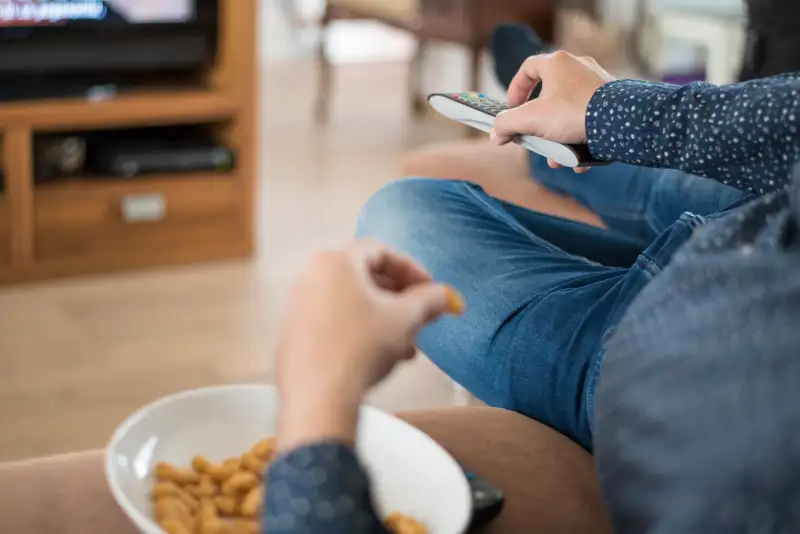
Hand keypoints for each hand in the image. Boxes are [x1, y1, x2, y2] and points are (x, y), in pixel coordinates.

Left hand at [275, 240, 463, 449]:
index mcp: (336, 262)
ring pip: (352, 303)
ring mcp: (299, 306)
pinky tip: (382, 357)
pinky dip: (362, 330)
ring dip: (385, 319)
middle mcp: (312, 276)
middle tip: (422, 315)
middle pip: (364, 277)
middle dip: (400, 297)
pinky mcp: (295, 334)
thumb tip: (446, 296)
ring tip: (408, 345)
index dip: (411, 268)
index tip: (430, 288)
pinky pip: (335, 321)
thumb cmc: (363, 346)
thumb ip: (429, 300)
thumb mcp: (405, 319)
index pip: (379, 250)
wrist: (319, 395)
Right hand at [490, 51, 614, 172]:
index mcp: (557, 63)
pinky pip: (589, 120)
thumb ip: (506, 125)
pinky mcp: (612, 102)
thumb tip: (496, 134)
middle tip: (533, 138)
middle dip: (538, 124)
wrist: (621, 122)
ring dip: (558, 138)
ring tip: (556, 158)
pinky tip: (576, 161)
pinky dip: (579, 140)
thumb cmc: (575, 113)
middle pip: (548, 96)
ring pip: (568, 113)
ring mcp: (597, 84)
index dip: (515, 89)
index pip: (528, 68)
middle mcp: (579, 68)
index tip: (511, 109)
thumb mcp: (530, 120)